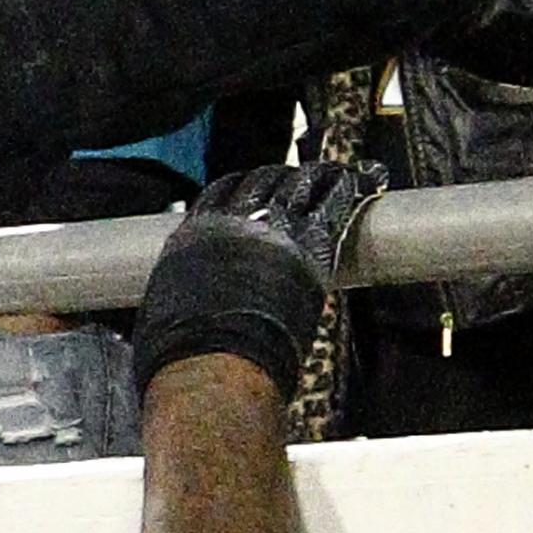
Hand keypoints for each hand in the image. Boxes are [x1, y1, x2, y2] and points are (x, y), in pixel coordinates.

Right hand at [129, 163, 385, 399]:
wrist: (211, 358)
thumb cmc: (184, 349)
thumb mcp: (169, 304)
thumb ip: (184, 290)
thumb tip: (183, 309)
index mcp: (197, 233)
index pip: (223, 191)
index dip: (243, 184)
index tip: (256, 184)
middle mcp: (235, 221)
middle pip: (264, 180)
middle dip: (285, 177)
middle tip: (303, 178)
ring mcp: (273, 228)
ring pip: (300, 183)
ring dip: (319, 176)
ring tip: (339, 174)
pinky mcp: (310, 244)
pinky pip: (332, 202)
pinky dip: (346, 188)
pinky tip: (364, 182)